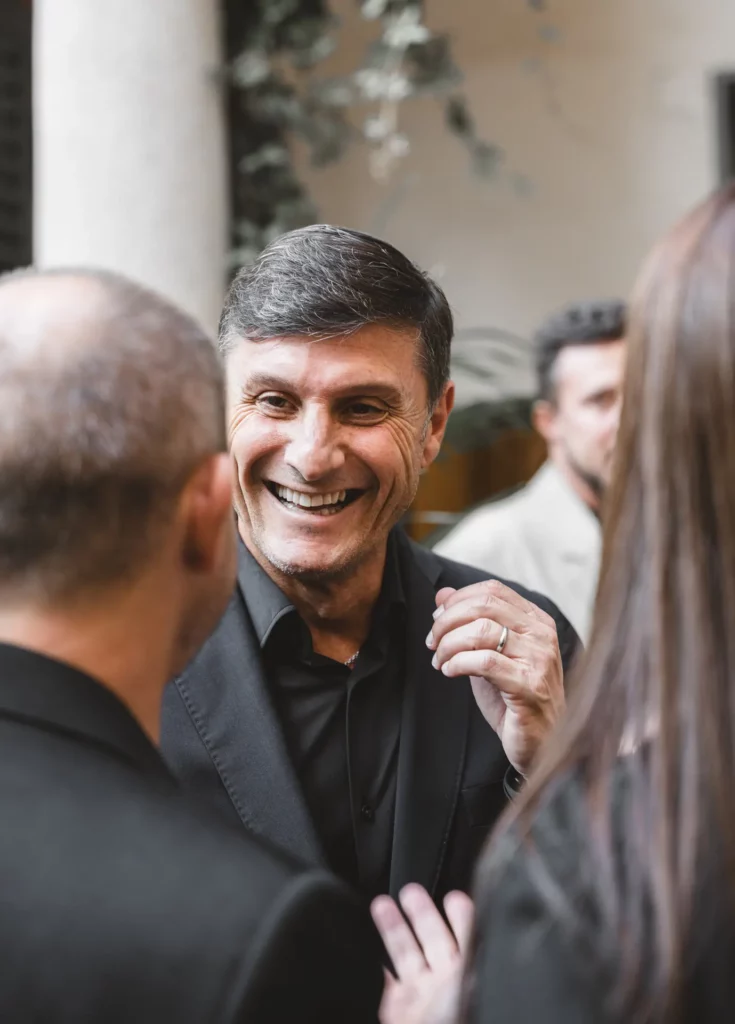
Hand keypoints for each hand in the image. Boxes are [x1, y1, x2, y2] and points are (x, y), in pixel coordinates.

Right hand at [371, 884, 473, 1023]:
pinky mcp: (396, 1012)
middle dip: (421, 913)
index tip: (453, 896)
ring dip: (393, 928)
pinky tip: (364, 945)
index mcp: (469, 973)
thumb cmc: (460, 1014)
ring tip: (381, 903)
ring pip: (405, 954)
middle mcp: (446, 984)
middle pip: (432, 938)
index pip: (467, 935)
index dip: (461, 915)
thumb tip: (482, 906)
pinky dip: (374, 965)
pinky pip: (383, 982)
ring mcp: (420, 998)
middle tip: (409, 889)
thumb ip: (472, 941)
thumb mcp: (472, 975)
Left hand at [427, 580, 564, 775]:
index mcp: (536, 620)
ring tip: (439, 661)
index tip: (437, 619)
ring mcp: (540, 659)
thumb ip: (469, 624)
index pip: (493, 591)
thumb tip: (442, 594)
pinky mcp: (530, 686)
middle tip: (432, 641)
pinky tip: (450, 671)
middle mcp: (542, 634)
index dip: (458, 600)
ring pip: (482, 631)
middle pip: (485, 606)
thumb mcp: (488, 654)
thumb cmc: (513, 698)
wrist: (538, 744)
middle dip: (448, 621)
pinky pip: (485, 662)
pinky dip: (459, 663)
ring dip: (449, 644)